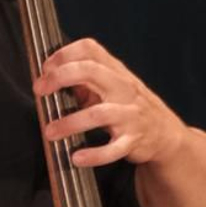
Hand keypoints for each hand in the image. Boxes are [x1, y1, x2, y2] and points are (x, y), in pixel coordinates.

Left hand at [36, 37, 189, 171]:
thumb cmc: (130, 107)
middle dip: (61, 77)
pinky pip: (113, 149)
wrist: (165, 133)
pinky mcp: (133, 140)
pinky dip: (93, 155)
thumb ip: (86, 80)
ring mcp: (129, 114)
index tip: (45, 68)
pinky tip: (76, 157)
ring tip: (50, 132)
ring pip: (98, 114)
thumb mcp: (112, 87)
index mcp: (115, 71)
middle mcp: (123, 88)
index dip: (64, 54)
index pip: (90, 49)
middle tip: (40, 91)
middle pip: (91, 71)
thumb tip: (51, 76)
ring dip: (70, 123)